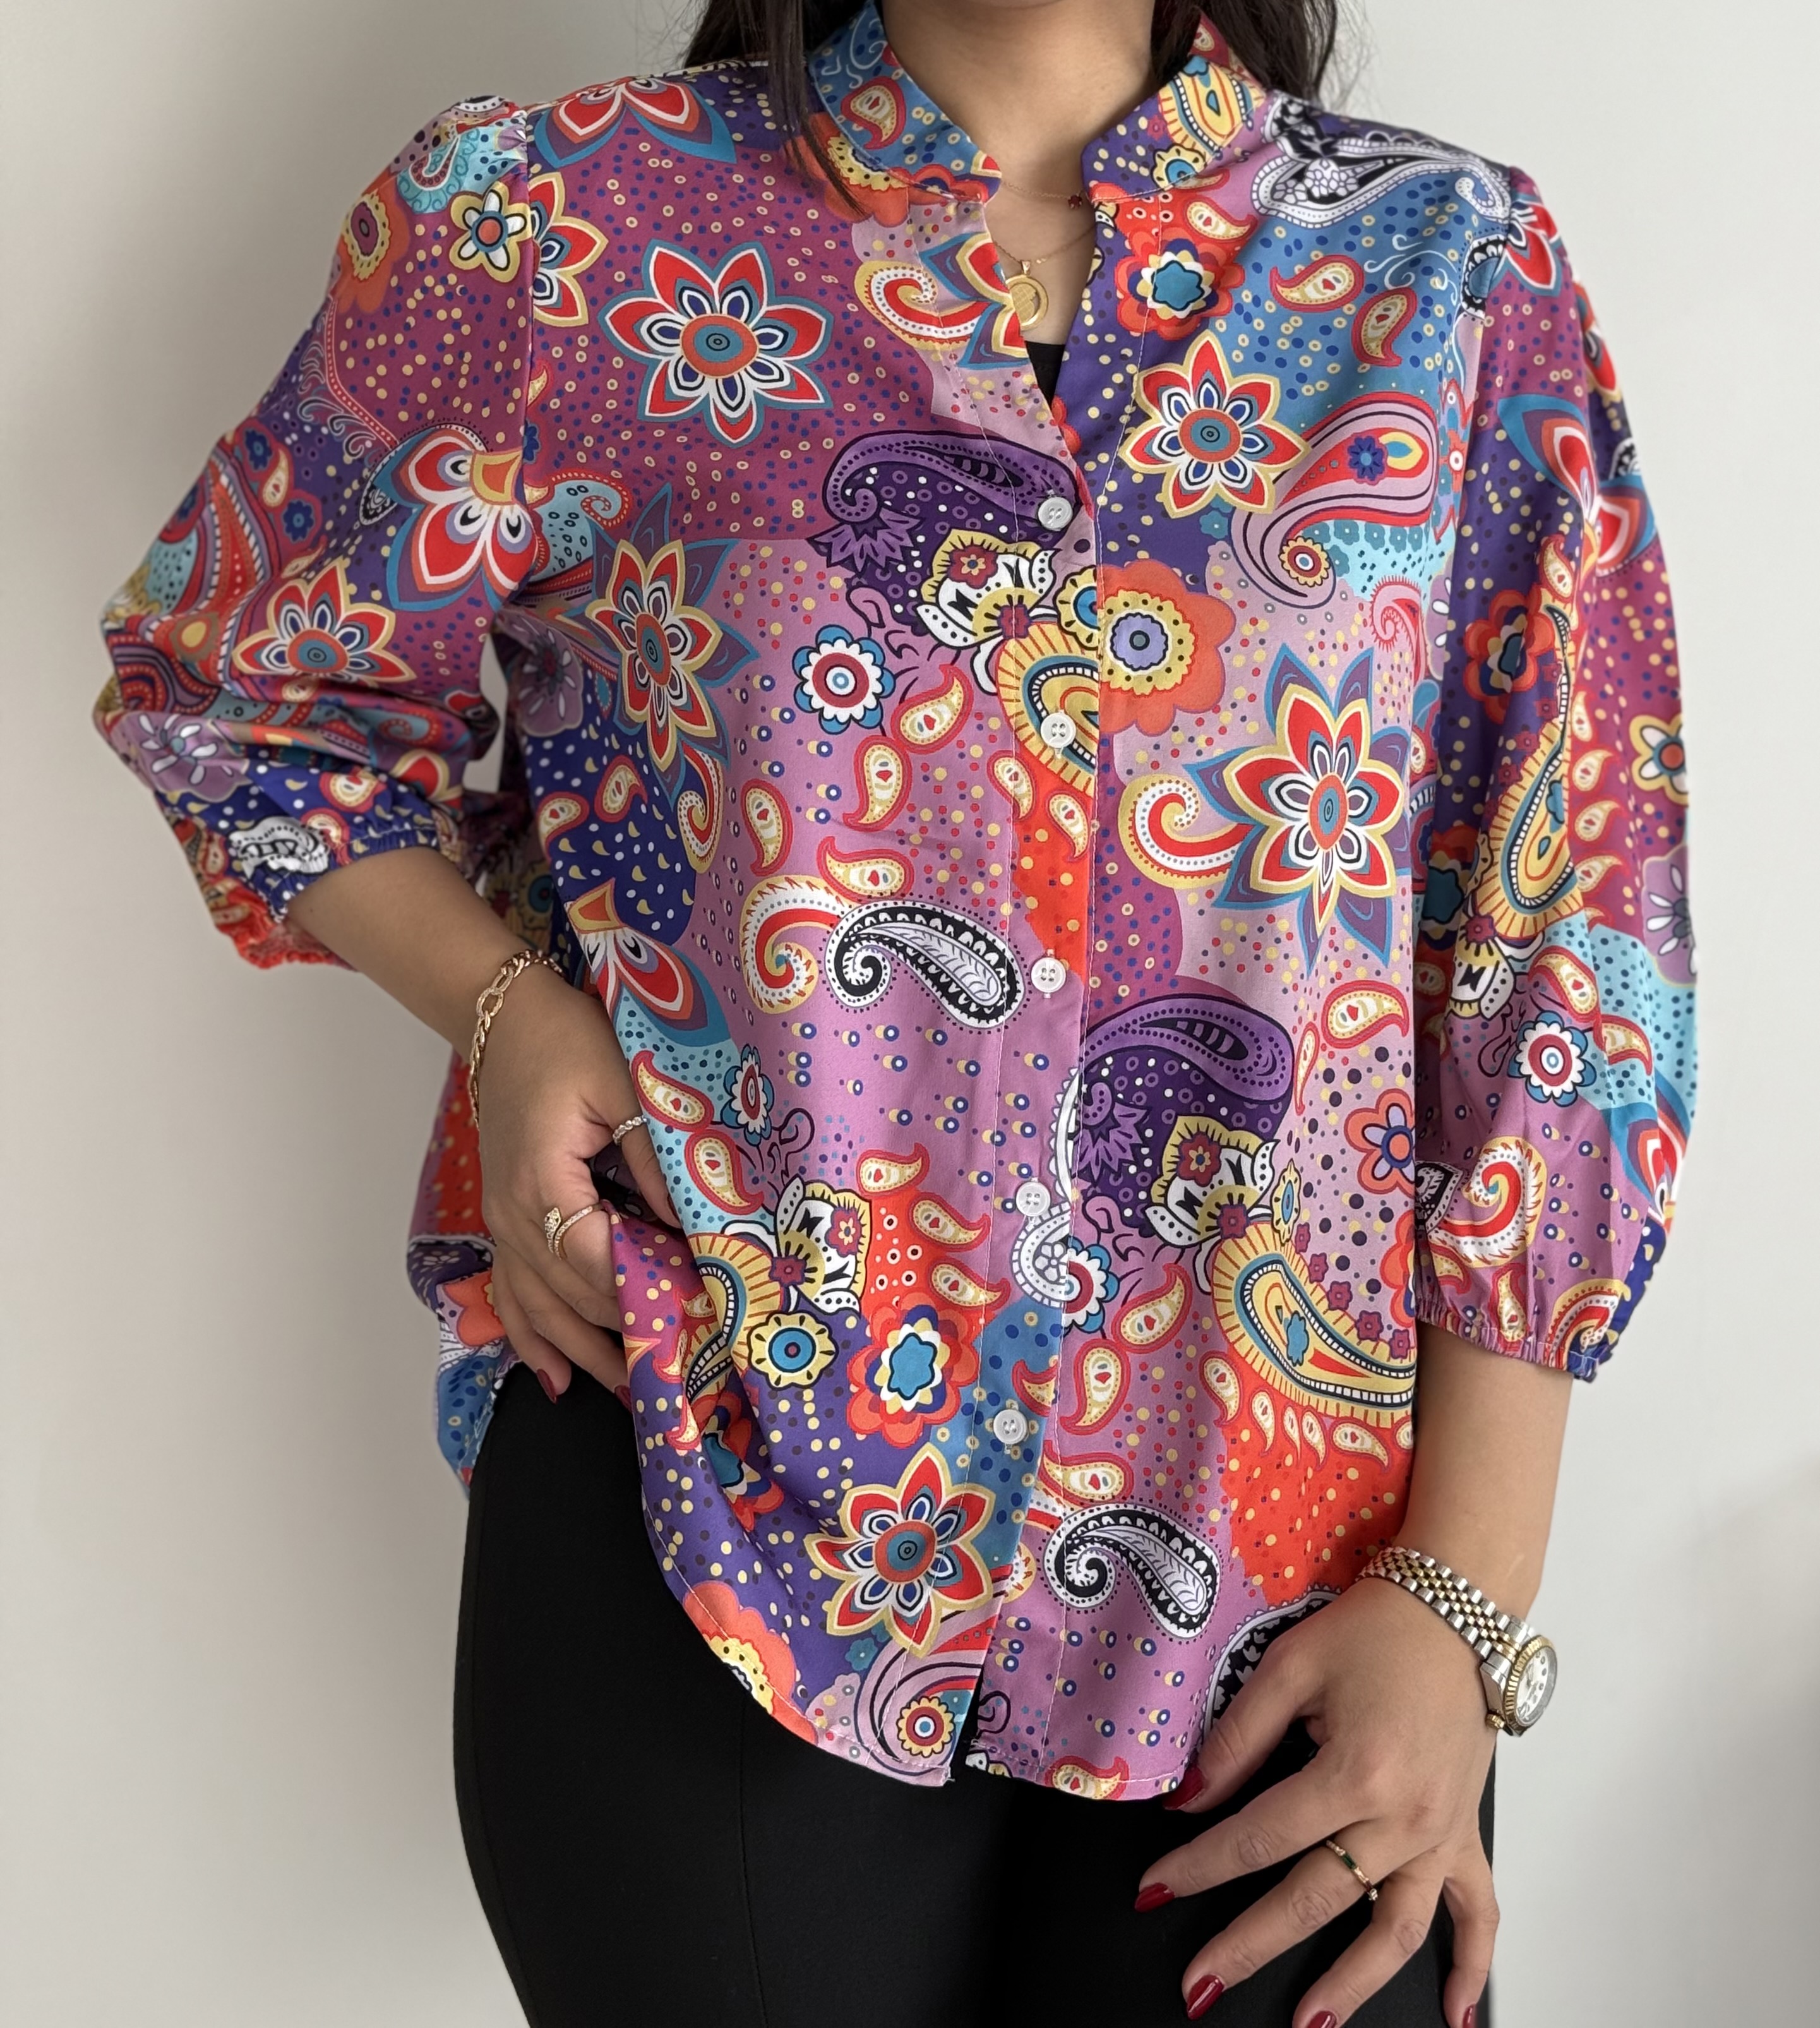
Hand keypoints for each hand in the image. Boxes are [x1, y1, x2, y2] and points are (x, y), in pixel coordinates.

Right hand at [474, 963, 678, 1399]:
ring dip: (583, 1352)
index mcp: (543, 1182)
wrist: (502, 1017)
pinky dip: (532, 1337)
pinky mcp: (505, 1218)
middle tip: (683, 1367)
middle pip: (571, 1295)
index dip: (647, 1293)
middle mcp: (514, 1215)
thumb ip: (651, 1154)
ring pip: (538, 1307)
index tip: (698, 1318)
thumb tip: (691, 1219)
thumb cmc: (565, 1041)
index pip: (597, 1260)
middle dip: (626, 1333)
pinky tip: (555, 1376)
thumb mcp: (621, 1083)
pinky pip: (511, 1292)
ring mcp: (503, 1221)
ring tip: (630, 1392)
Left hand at [1138, 1573, 1496, 2026]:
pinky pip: (1478, 1914)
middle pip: (1314, 1899)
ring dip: (1353, 1986)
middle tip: (1198, 1987)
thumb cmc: (1373, 1630)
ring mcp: (1440, 1834)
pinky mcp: (1465, 1834)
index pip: (1259, 1838)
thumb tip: (1189, 1800)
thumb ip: (1237, 1739)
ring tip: (1308, 2024)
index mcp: (1354, 1773)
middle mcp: (1402, 1817)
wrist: (1455, 1609)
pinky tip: (1455, 2015)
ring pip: (1394, 1931)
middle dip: (1249, 1947)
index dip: (1199, 1868)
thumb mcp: (1289, 1668)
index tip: (1155, 1892)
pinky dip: (1471, 1968)